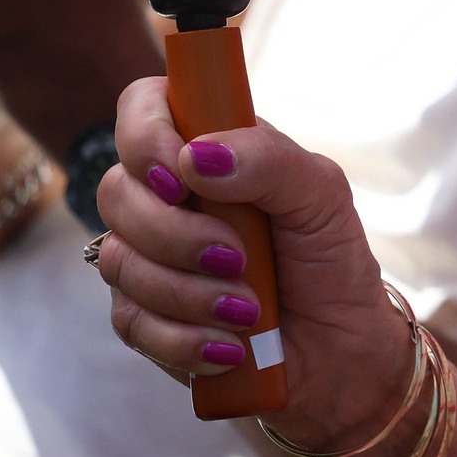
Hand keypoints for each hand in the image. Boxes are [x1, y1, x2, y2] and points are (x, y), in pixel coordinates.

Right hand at [96, 77, 412, 450]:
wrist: (339, 349)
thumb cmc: (329, 259)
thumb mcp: (321, 196)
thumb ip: (268, 159)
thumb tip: (199, 154)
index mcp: (210, 150)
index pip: (143, 106)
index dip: (146, 136)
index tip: (183, 177)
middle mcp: (170, 197)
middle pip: (117, 190)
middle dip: (175, 233)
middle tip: (239, 258)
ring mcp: (149, 256)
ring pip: (119, 260)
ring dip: (189, 292)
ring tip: (249, 310)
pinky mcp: (144, 315)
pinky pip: (130, 321)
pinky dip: (184, 337)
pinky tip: (230, 347)